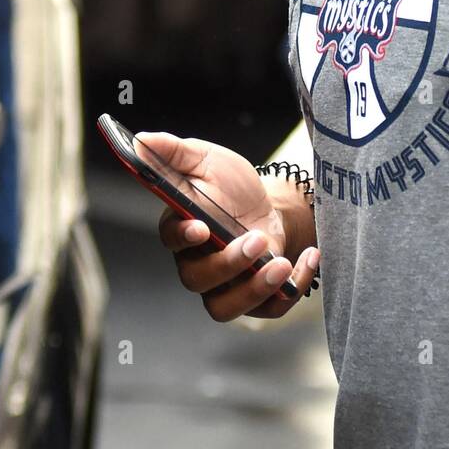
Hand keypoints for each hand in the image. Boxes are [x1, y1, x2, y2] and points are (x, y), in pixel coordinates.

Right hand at [139, 130, 320, 320]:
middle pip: (198, 280)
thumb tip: (140, 140)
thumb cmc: (229, 186)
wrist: (265, 205)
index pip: (171, 240)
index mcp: (182, 230)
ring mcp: (226, 285)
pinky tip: (308, 258)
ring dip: (254, 290)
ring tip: (281, 265)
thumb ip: (174, 152)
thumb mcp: (206, 160)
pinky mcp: (255, 297)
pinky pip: (268, 309)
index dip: (183, 238)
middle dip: (229, 264)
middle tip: (257, 240)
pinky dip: (291, 290)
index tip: (201, 229)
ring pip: (226, 307)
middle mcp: (198, 264)